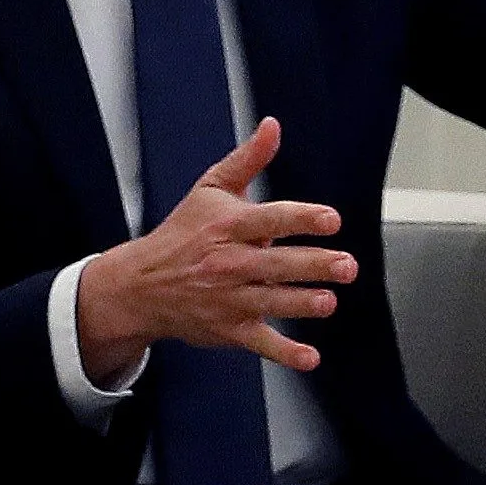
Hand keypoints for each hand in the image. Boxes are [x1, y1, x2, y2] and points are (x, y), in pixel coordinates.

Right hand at [77, 119, 348, 378]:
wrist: (139, 285)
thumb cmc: (182, 234)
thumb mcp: (211, 190)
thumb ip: (248, 160)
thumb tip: (273, 126)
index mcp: (228, 227)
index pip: (270, 220)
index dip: (302, 219)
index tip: (331, 219)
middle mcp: (229, 263)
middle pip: (276, 264)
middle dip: (314, 265)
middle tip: (345, 265)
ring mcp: (229, 298)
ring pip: (272, 302)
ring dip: (302, 303)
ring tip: (328, 301)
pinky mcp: (229, 328)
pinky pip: (260, 343)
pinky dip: (285, 354)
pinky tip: (310, 358)